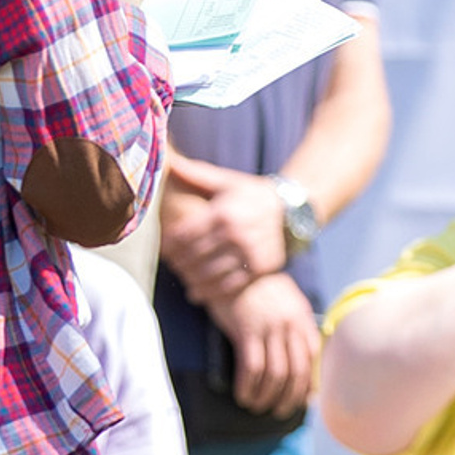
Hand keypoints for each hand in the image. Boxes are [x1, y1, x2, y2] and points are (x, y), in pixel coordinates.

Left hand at [162, 154, 289, 306]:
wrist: (292, 211)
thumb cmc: (252, 195)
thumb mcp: (226, 181)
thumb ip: (196, 174)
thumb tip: (169, 160)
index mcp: (223, 213)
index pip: (186, 234)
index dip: (170, 244)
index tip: (162, 248)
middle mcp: (235, 235)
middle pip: (194, 256)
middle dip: (179, 263)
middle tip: (172, 266)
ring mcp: (248, 254)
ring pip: (209, 274)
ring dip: (192, 280)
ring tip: (184, 281)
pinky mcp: (260, 269)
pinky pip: (229, 286)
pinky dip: (210, 293)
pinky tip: (198, 294)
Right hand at [218, 271, 321, 417]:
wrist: (234, 266)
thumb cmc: (259, 287)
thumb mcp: (287, 301)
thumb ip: (297, 325)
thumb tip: (304, 356)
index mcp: (302, 319)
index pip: (313, 359)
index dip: (309, 384)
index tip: (302, 399)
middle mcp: (289, 325)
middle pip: (296, 373)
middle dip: (289, 399)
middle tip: (280, 412)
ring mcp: (269, 328)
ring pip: (275, 375)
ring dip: (267, 397)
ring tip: (258, 406)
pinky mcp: (246, 331)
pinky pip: (252, 368)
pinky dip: (249, 387)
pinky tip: (243, 396)